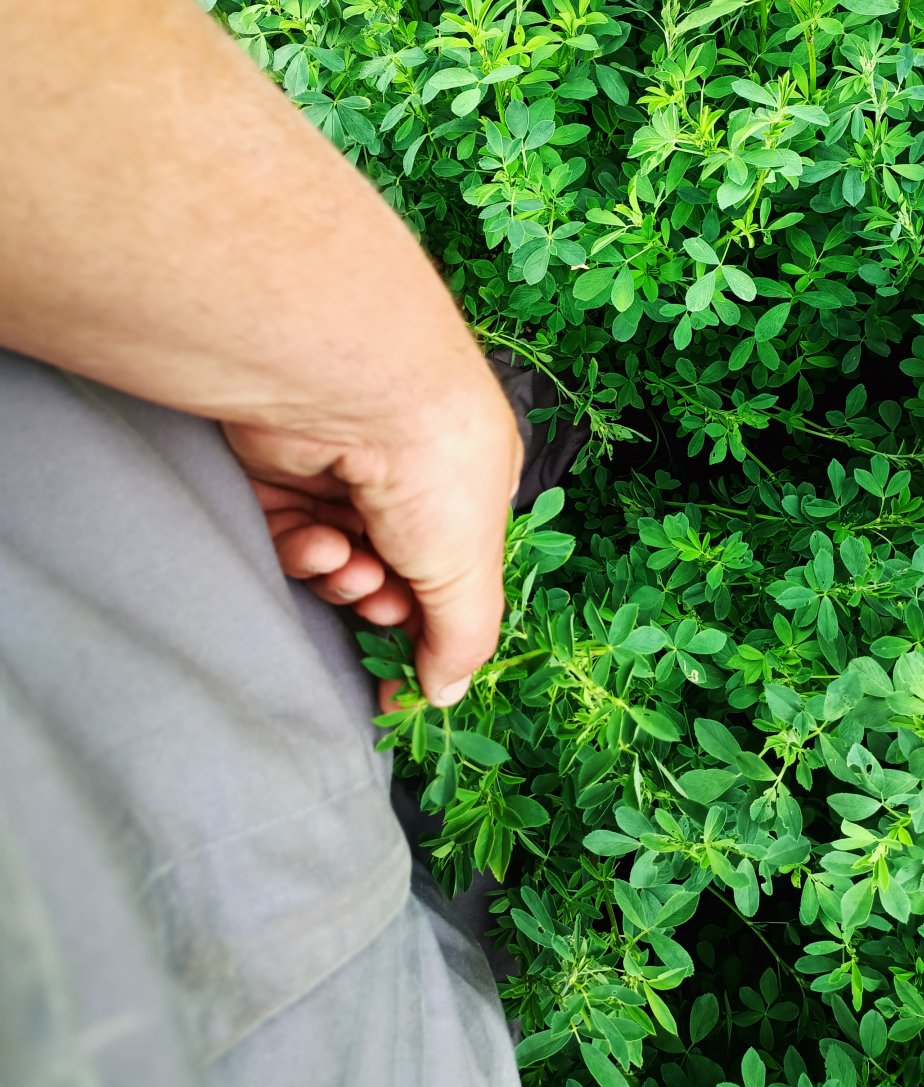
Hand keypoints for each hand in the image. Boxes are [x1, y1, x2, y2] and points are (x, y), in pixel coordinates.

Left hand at [223, 373, 522, 712]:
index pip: (452, 575)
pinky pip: (290, 534)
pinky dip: (302, 551)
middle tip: (377, 601)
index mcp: (473, 489)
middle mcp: (411, 477)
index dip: (431, 627)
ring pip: (338, 560)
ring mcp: (346, 470)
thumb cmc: (436, 468)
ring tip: (348, 563)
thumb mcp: (470, 569)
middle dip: (383, 601)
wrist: (354, 392)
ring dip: (343, 577)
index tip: (410, 683)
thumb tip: (445, 694)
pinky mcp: (286, 469)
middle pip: (390, 573)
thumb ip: (462, 640)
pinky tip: (318, 543)